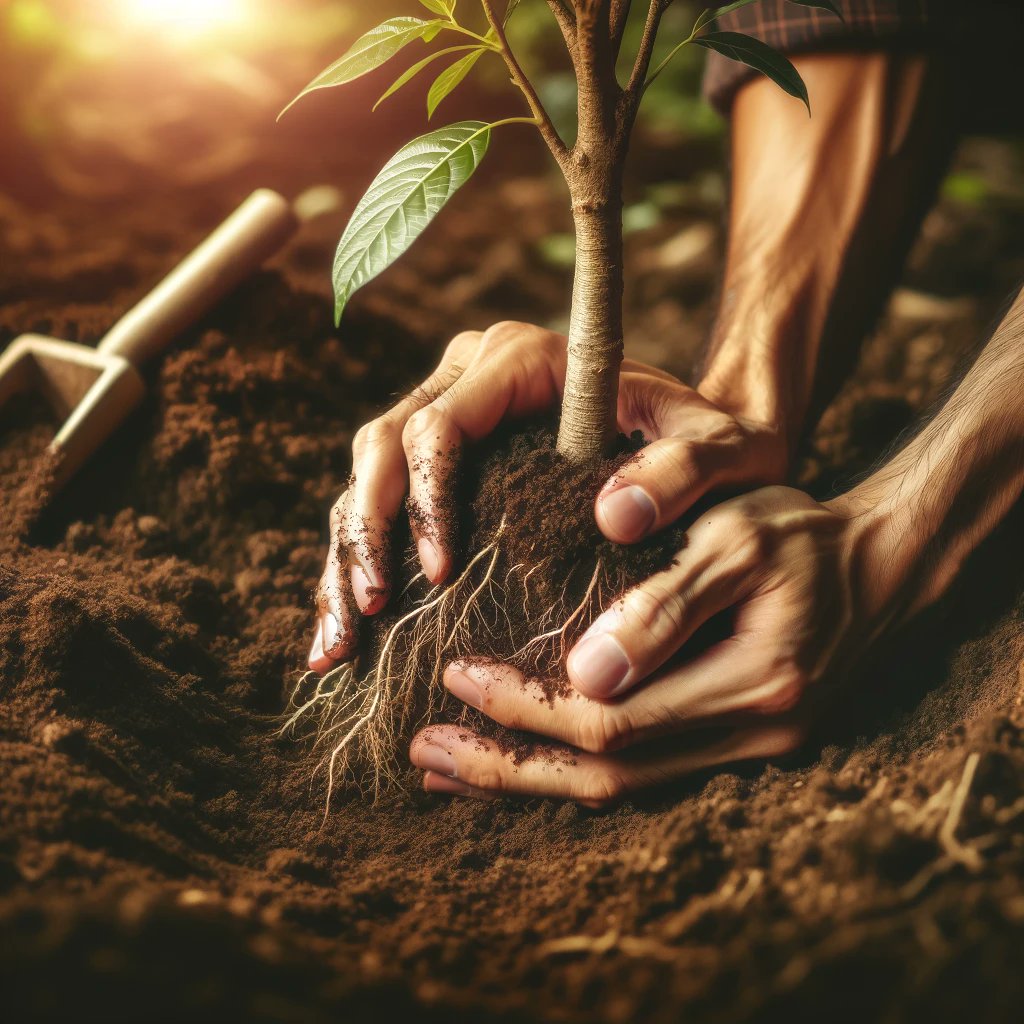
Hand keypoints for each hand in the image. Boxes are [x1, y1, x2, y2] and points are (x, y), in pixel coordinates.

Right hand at [309, 321, 787, 673]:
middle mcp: (470, 378)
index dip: (427, 500)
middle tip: (372, 610)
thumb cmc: (714, 442)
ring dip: (346, 557)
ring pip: (366, 477)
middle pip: (383, 446)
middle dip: (367, 532)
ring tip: (341, 640)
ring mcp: (449, 415)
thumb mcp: (724, 449)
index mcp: (522, 361)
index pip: (441, 424)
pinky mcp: (443, 462)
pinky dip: (355, 563)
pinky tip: (343, 630)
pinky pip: (379, 504)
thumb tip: (613, 516)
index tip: (443, 573)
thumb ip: (688, 467)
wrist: (703, 444)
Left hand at [409, 485, 910, 804]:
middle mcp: (752, 736)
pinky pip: (643, 774)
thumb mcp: (736, 540)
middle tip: (423, 750)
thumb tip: (584, 675)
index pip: (612, 720)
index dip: (526, 705)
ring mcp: (747, 750)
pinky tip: (524, 763)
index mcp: (753, 684)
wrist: (874, 567)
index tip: (456, 674)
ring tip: (449, 770)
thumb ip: (664, 604)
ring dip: (530, 782)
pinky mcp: (735, 744)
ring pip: (621, 789)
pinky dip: (573, 770)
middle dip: (507, 764)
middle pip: (607, 776)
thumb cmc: (801, 535)